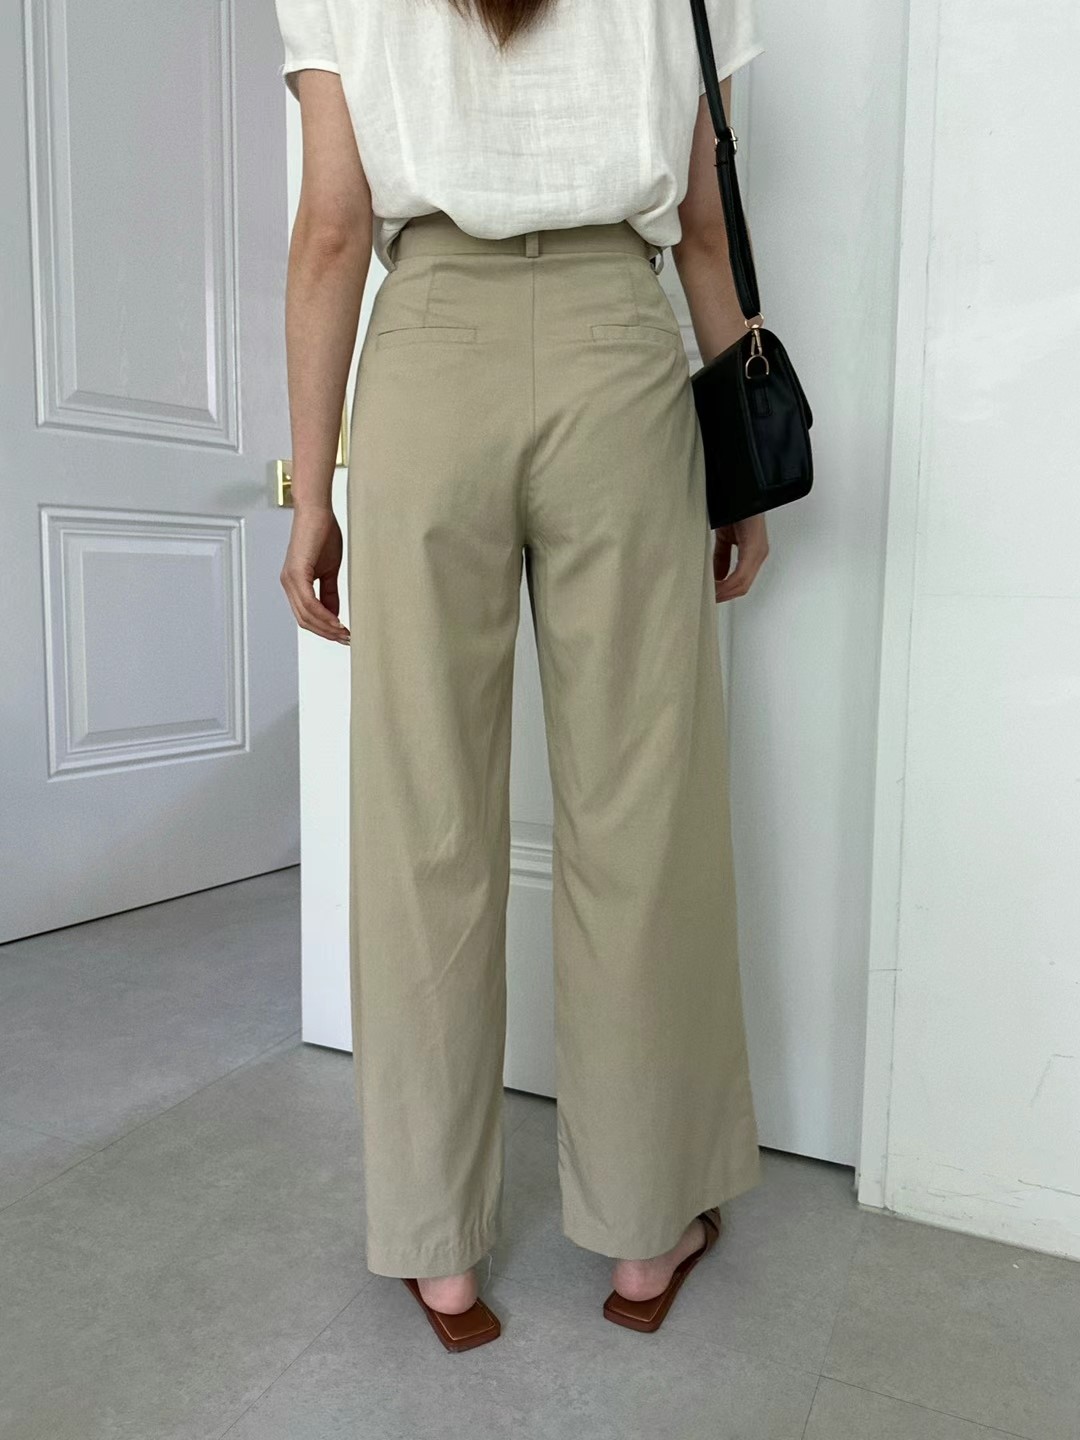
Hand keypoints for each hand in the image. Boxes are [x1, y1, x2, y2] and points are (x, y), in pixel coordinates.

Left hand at [280, 504, 349, 644]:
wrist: (317, 510)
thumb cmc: (322, 533)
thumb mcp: (329, 570)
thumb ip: (329, 593)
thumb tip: (334, 614)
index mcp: (294, 583)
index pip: (306, 615)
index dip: (324, 629)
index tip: (342, 635)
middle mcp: (288, 583)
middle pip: (305, 620)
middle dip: (326, 632)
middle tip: (345, 638)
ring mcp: (290, 579)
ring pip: (306, 615)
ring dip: (326, 627)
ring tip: (344, 632)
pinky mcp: (296, 573)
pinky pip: (309, 603)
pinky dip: (324, 615)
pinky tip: (336, 620)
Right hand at [713, 514, 767, 601]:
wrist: (742, 489)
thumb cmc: (735, 509)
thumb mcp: (725, 537)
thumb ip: (722, 557)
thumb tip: (716, 576)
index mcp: (753, 552)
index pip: (740, 583)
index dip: (724, 593)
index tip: (710, 596)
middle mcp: (758, 554)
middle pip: (741, 588)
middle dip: (722, 595)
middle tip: (707, 599)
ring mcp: (758, 551)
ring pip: (742, 584)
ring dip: (723, 592)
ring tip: (709, 594)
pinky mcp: (754, 547)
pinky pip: (740, 574)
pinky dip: (725, 582)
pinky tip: (714, 584)